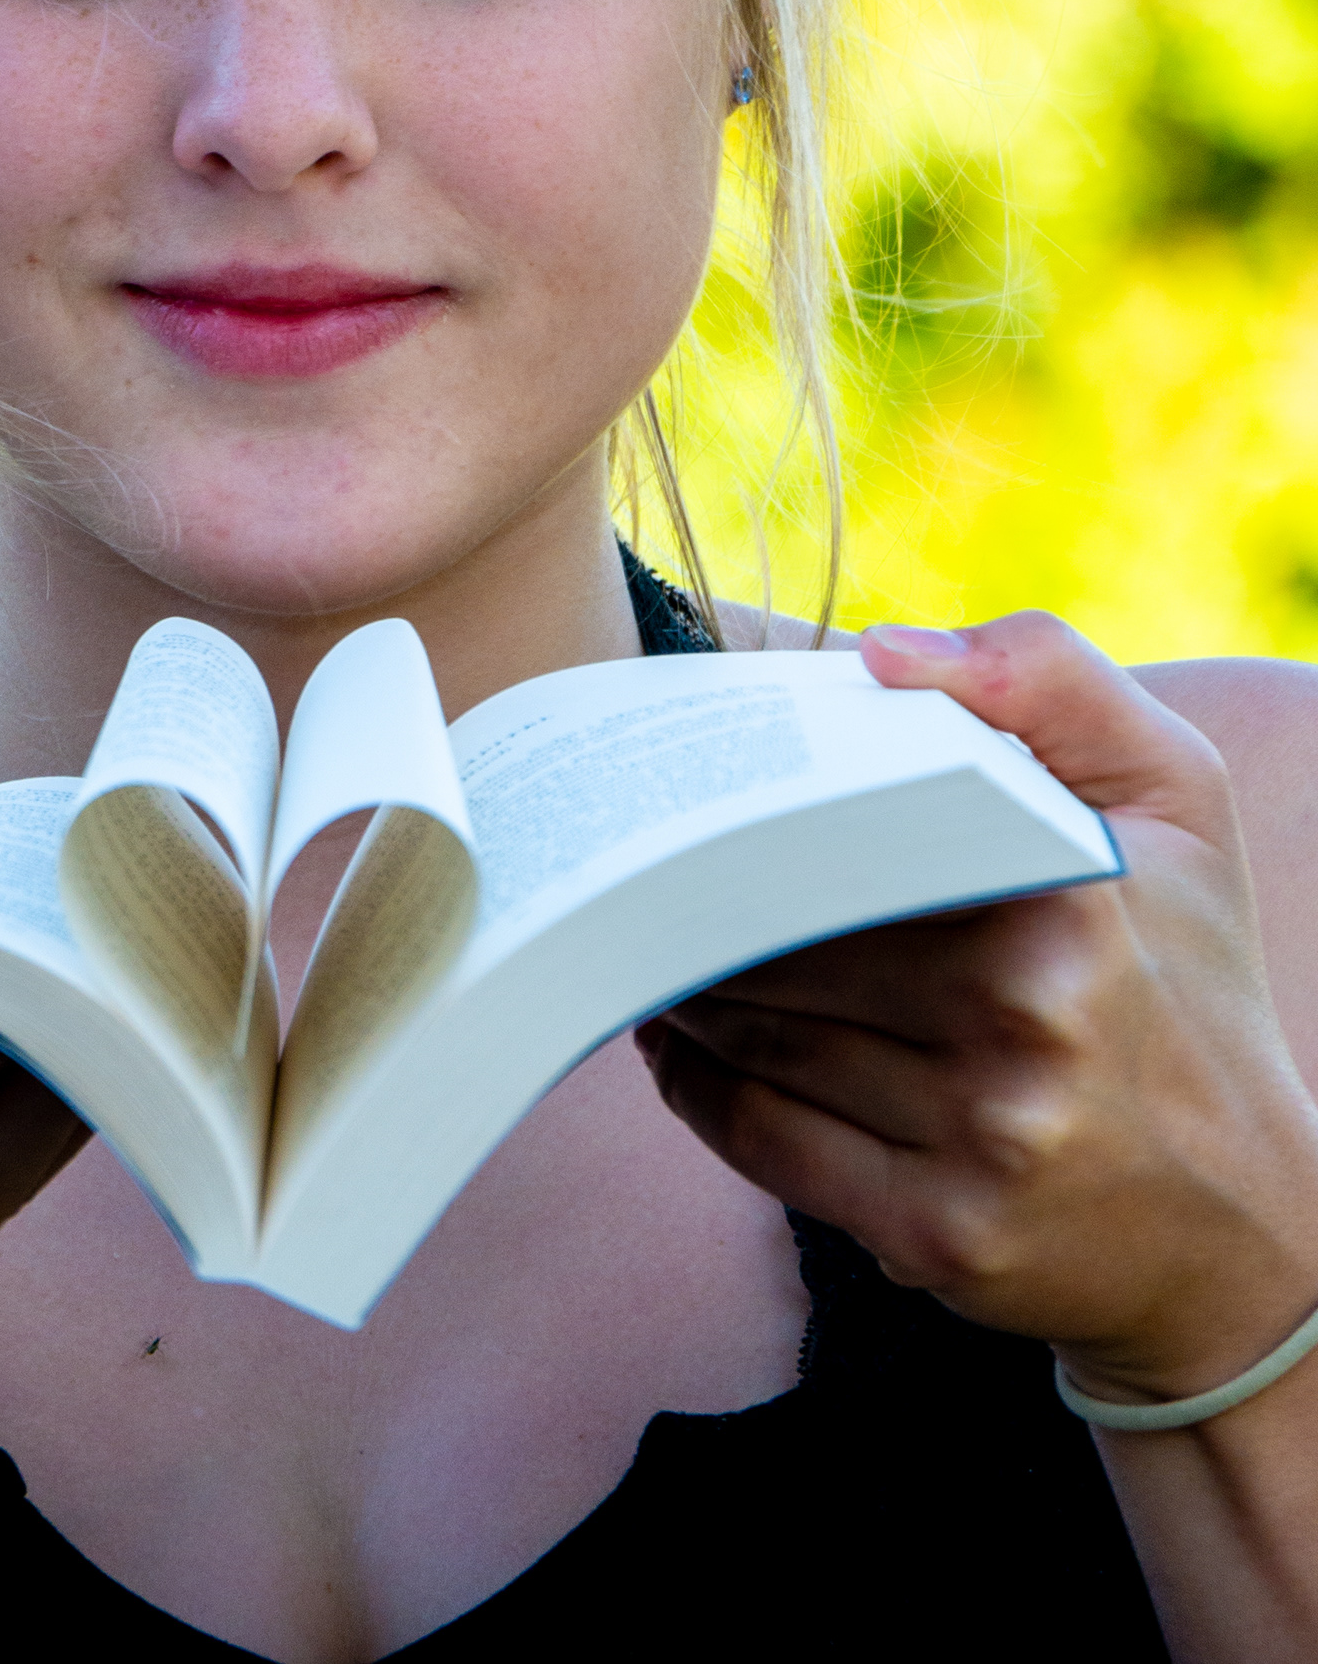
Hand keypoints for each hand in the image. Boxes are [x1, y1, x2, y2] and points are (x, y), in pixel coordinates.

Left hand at [638, 612, 1317, 1405]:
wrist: (1250, 1226)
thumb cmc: (1190, 980)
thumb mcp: (1174, 800)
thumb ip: (1049, 681)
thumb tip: (884, 655)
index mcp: (1065, 895)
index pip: (849, 829)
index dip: (755, 810)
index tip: (698, 791)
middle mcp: (1026, 1015)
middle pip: (789, 938)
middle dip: (699, 904)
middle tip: (641, 871)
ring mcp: (985, 1136)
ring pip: (767, 1039)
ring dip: (685, 991)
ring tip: (644, 943)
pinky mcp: (942, 1235)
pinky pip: (771, 1143)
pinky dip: (699, 1091)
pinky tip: (676, 1047)